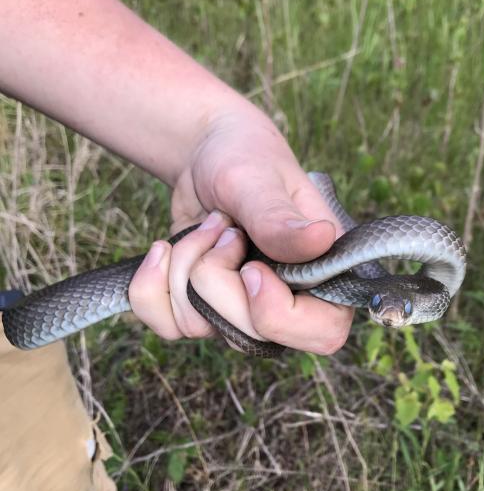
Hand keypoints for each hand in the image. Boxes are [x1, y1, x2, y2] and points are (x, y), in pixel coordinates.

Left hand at [129, 102, 353, 354]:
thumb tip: (322, 238)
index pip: (323, 332)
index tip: (250, 268)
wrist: (206, 154)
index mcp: (324, 274)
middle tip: (221, 228)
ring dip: (183, 270)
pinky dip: (151, 288)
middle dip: (215, 278)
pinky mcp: (204, 310)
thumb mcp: (258, 181)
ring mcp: (243, 311)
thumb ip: (279, 219)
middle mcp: (289, 302)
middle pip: (250, 337)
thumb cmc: (246, 157)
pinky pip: (167, 325)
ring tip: (203, 228)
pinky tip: (162, 250)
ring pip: (200, 328)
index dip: (279, 314)